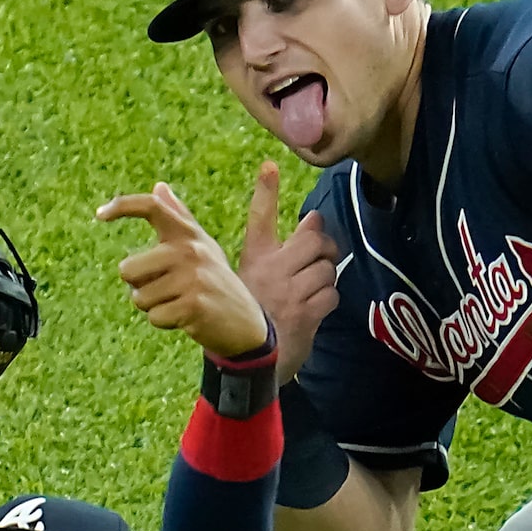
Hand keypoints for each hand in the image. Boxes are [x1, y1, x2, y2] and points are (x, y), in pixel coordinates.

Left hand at [95, 182, 270, 357]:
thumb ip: (178, 216)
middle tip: (167, 290)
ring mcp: (193, 278)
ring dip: (153, 307)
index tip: (100, 215)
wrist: (245, 322)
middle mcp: (190, 250)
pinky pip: (154, 317)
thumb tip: (159, 186)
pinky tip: (185, 318)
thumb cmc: (215, 280)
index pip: (151, 207)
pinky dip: (164, 322)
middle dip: (138, 287)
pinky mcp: (193, 305)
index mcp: (188, 233)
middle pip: (128, 269)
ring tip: (179, 302)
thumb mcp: (201, 245)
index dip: (122, 206)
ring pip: (139, 297)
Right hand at [233, 161, 338, 377]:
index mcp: (252, 261)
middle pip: (314, 239)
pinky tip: (315, 307)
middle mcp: (271, 271)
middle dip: (325, 245)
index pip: (259, 218)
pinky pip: (332, 293)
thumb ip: (250, 252)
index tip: (270, 166)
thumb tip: (200, 220)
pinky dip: (328, 299)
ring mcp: (290, 292)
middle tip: (323, 255)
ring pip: (327, 268)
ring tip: (313, 287)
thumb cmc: (242, 319)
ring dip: (327, 276)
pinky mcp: (306, 314)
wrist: (247, 363)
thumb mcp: (235, 282)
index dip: (265, 191)